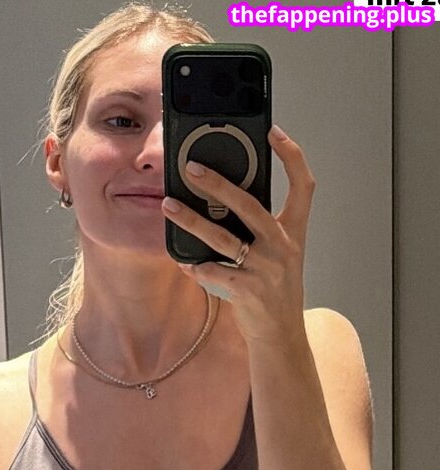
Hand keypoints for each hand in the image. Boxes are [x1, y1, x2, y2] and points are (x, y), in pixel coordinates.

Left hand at [162, 125, 314, 347]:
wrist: (280, 335)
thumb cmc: (273, 290)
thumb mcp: (277, 255)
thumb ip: (258, 229)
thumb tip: (221, 199)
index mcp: (293, 232)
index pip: (302, 185)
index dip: (291, 155)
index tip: (273, 132)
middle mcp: (283, 246)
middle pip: (249, 205)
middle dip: (218, 183)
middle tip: (192, 168)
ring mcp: (267, 269)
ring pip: (223, 238)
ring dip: (191, 220)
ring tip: (168, 206)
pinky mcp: (250, 291)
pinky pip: (214, 272)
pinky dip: (195, 265)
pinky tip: (182, 260)